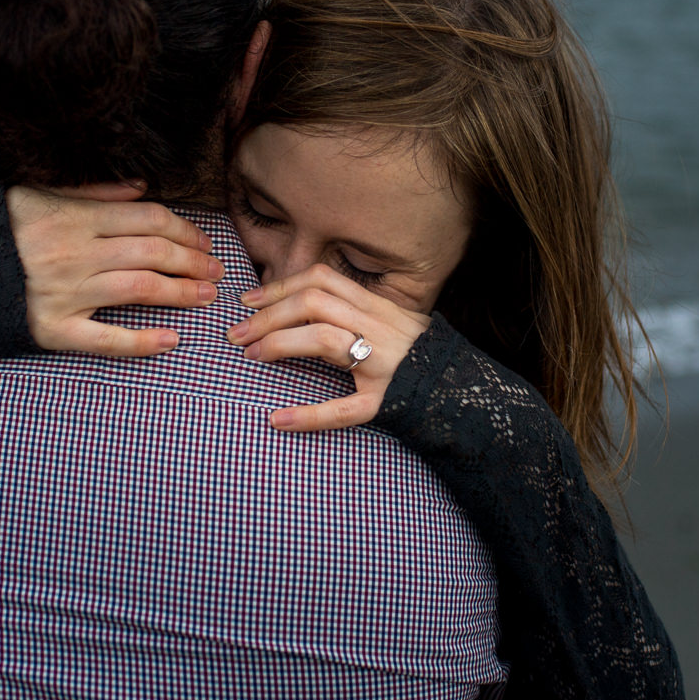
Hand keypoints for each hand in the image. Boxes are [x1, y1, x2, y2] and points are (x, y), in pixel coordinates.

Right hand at [5, 183, 224, 355]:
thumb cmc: (7, 232)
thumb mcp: (40, 194)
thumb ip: (92, 190)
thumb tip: (141, 188)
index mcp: (74, 217)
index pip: (148, 219)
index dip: (185, 230)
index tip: (205, 241)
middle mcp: (73, 253)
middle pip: (152, 253)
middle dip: (193, 261)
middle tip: (218, 270)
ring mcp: (65, 293)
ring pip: (139, 290)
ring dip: (181, 293)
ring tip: (206, 296)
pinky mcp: (54, 329)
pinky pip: (105, 339)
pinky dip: (142, 342)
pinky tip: (172, 341)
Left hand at [225, 263, 432, 430]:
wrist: (462, 387)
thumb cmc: (418, 354)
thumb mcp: (388, 320)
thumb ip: (350, 309)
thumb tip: (295, 305)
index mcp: (377, 305)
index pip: (321, 279)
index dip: (279, 286)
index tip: (248, 300)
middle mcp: (379, 325)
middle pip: (314, 303)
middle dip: (268, 314)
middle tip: (236, 335)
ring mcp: (383, 362)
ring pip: (325, 340)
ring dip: (280, 345)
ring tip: (251, 357)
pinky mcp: (385, 400)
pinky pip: (345, 408)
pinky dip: (309, 415)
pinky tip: (279, 420)